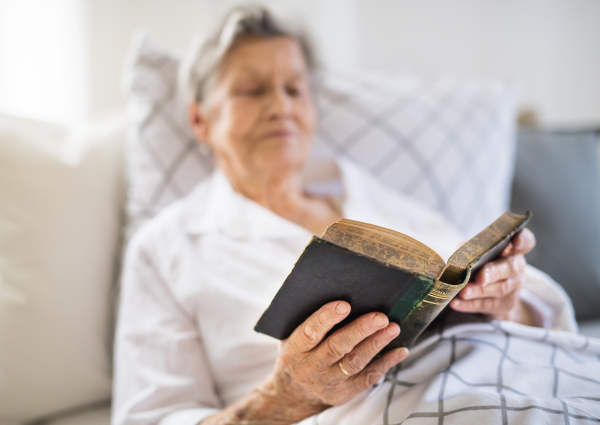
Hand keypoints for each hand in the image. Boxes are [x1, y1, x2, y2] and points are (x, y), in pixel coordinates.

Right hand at [258, 301, 408, 422]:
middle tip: (380, 317)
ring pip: (355, 362)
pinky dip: (385, 363)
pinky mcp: (343, 393)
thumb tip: (339, 291)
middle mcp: (310, 367)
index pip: (309, 333)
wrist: (292, 392)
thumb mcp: (291, 338)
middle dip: (360, 330)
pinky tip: (399, 350)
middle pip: (337, 347)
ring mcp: (327, 382)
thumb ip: (309, 321)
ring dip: (376, 344)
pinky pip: (367, 378)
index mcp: (294, 349)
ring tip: (392, 328)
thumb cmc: (298, 354)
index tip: (345, 305)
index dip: (326, 318)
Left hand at [449, 228, 535, 322]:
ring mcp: (512, 289)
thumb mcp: (477, 252)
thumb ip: (471, 249)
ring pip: (497, 290)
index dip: (523, 240)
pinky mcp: (503, 306)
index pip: (526, 242)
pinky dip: (469, 304)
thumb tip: (459, 257)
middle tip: (480, 277)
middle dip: (493, 272)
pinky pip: (485, 305)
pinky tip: (456, 302)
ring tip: (463, 291)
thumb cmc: (481, 265)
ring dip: (478, 291)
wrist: (491, 295)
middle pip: (509, 269)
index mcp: (512, 251)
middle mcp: (516, 269)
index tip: (516, 241)